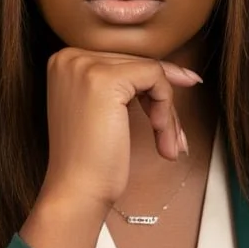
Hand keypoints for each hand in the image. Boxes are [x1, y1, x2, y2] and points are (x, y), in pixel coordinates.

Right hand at [40, 47, 202, 213]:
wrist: (76, 190)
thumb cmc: (90, 160)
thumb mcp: (104, 110)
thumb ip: (125, 84)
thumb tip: (176, 70)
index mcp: (64, 62)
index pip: (123, 61)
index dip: (153, 84)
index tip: (184, 89)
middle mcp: (70, 57)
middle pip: (137, 65)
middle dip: (163, 102)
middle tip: (176, 137)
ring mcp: (84, 66)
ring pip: (150, 72)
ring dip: (167, 112)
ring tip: (169, 144)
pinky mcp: (105, 79)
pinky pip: (155, 78)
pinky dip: (165, 109)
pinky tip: (161, 137)